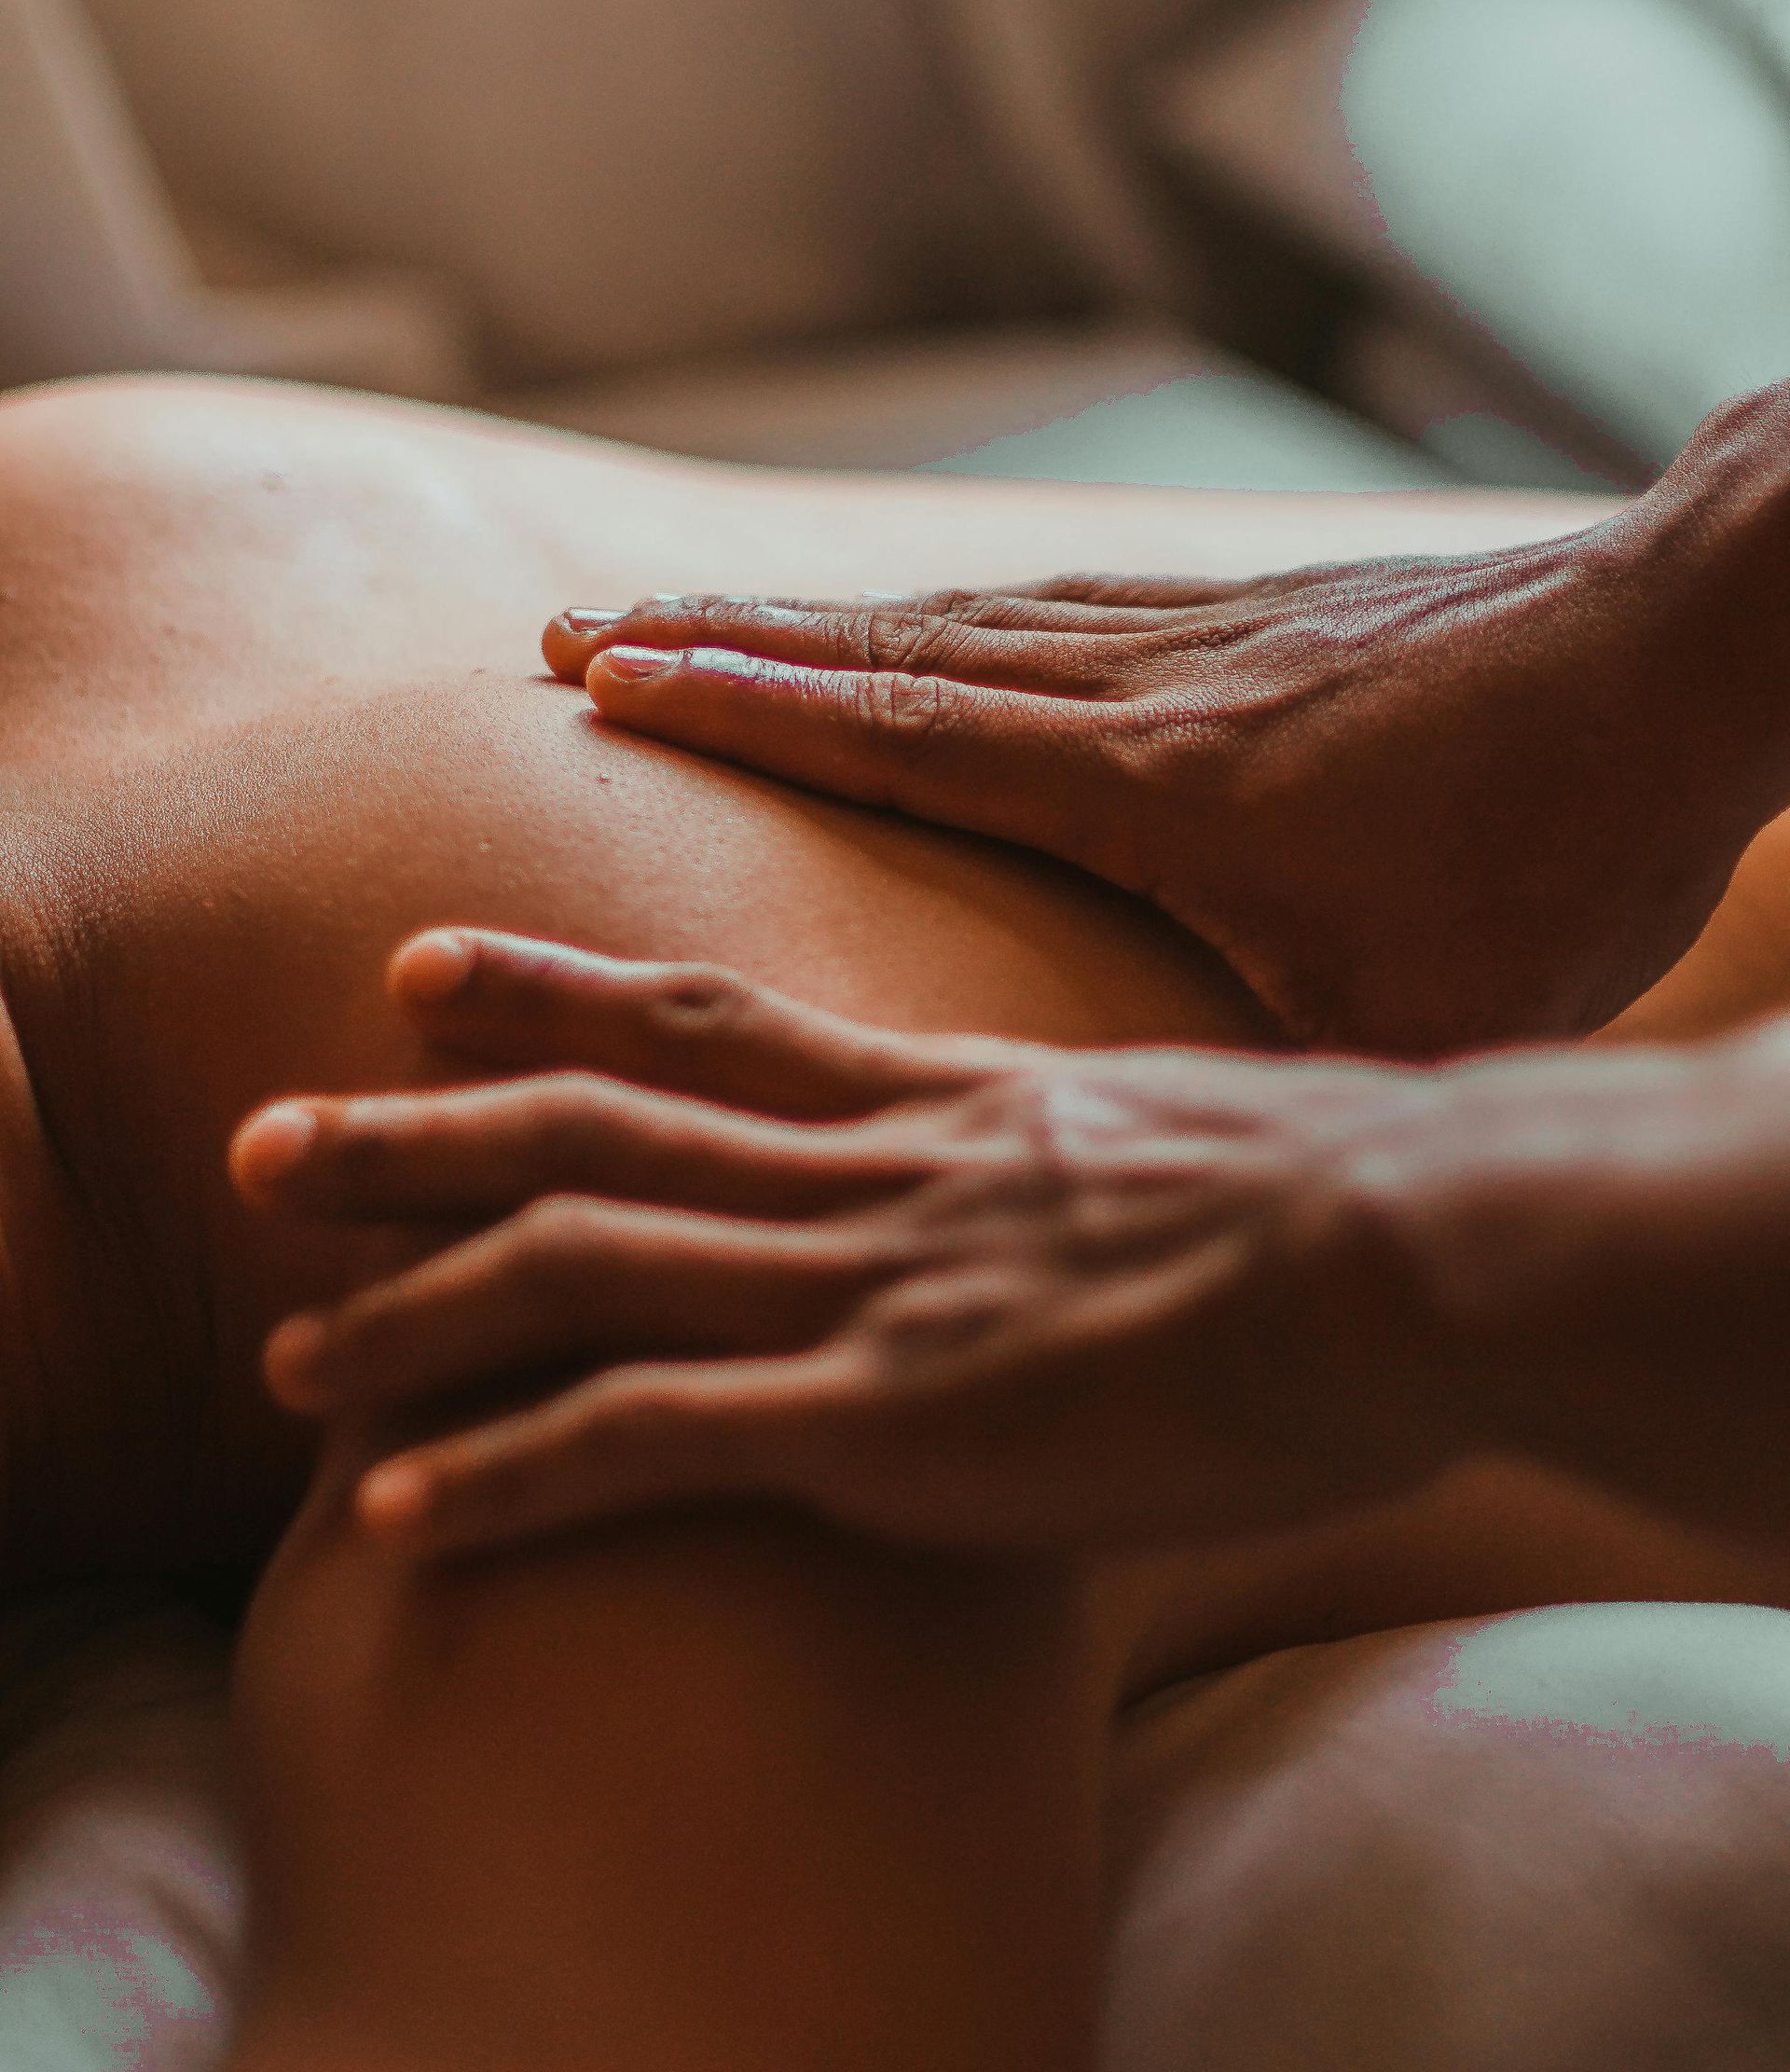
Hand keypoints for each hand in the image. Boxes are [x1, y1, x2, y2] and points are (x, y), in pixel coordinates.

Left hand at [228, 927, 1472, 1559]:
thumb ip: (1078, 1155)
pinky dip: (511, 1476)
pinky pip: (651, 1444)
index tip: (420, 970)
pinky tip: (401, 1522)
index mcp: (935, 1099)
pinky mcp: (885, 1420)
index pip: (702, 1015)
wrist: (1404, 1249)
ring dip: (415, 1311)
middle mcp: (866, 1172)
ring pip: (583, 1268)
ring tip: (281, 1359)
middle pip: (594, 1128)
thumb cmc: (1332, 1206)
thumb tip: (1074, 1182)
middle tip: (263, 1139)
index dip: (550, 989)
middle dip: (413, 1136)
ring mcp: (862, 1286)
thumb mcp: (1174, 1141)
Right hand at [542, 426, 1780, 1054]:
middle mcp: (1142, 686)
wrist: (1688, 651)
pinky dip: (943, 618)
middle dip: (724, 645)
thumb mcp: (1408, 1013)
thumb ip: (1261, 1091)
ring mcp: (1196, 635)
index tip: (602, 671)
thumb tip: (1159, 1200)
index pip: (897, 733)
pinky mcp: (1255, 617)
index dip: (739, 705)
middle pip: (891, 654)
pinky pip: (1052, 609)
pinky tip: (920, 630)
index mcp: (1151, 783)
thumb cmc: (1561, 850)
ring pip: (962, 620)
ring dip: (815, 622)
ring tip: (701, 617)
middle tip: (581, 630)